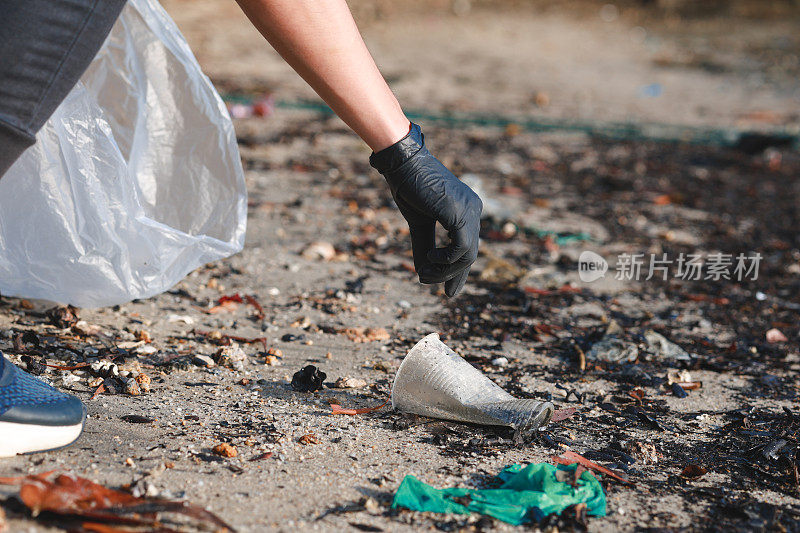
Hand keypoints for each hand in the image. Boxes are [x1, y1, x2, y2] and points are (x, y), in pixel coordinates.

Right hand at [370, 123, 481, 296]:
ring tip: (424, 273)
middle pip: (469, 254)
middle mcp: (474, 209)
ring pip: (467, 255)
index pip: (467, 247)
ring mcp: (471, 211)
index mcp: (466, 210)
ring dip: (445, 270)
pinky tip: (430, 259)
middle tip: (426, 282)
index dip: (457, 272)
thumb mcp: (419, 223)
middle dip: (450, 275)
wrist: (402, 164)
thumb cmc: (409, 187)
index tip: (448, 292)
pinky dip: (445, 260)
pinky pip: (461, 249)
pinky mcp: (461, 214)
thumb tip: (424, 274)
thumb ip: (424, 247)